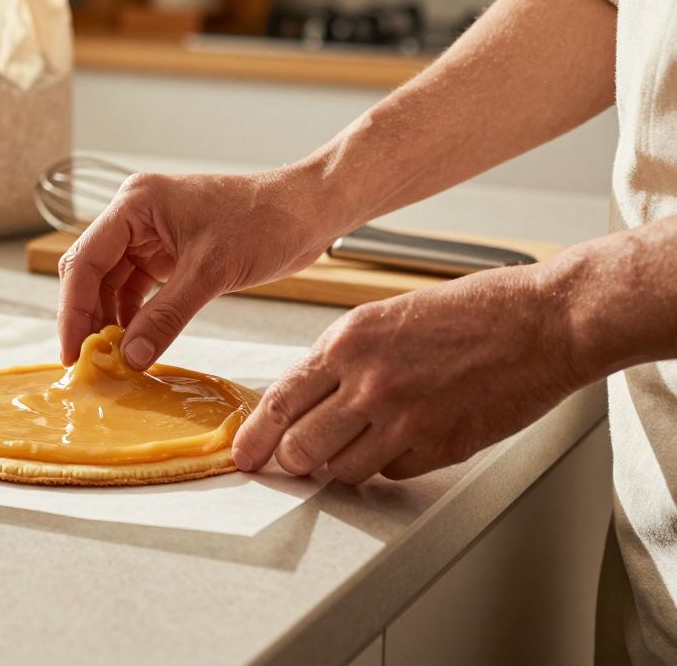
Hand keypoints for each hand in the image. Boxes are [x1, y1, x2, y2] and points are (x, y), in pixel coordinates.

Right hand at [57, 168, 347, 367]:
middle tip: (87, 362)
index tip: (73, 351)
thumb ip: (166, 316)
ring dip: (111, 321)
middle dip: (88, 317)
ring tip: (112, 360)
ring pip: (113, 284)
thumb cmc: (266, 220)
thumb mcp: (211, 272)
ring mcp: (151, 235)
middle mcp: (136, 216)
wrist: (307, 211)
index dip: (73, 309)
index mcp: (136, 204)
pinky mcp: (170, 254)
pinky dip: (135, 318)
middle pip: (92, 273)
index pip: (85, 260)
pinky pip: (138, 290)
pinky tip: (136, 345)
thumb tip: (131, 357)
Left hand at [231, 264, 583, 482]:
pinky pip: (391, 473)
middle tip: (296, 460)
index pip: (279, 400)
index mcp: (348, 340)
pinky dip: (392, 464)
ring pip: (341, 469)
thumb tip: (304, 397)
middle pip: (299, 448)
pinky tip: (410, 436)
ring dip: (344, 463)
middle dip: (293, 459)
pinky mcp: (438, 446)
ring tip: (365, 440)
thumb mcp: (386, 318)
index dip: (254, 435)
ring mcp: (403, 418)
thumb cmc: (473, 312)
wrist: (543, 322)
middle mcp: (368, 381)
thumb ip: (342, 358)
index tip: (243, 454)